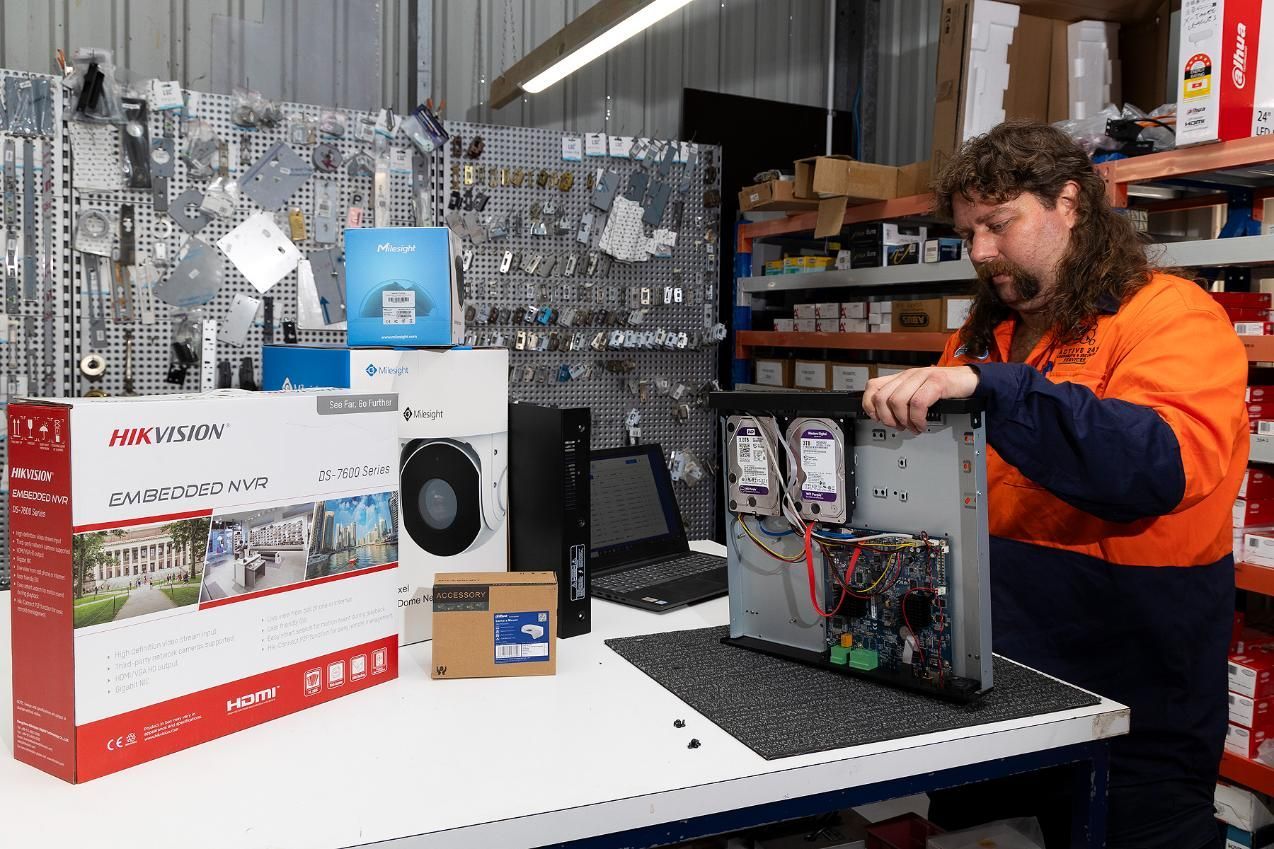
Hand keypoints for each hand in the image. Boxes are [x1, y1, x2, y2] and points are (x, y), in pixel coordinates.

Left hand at [862, 366, 979, 433]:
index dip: (870, 405)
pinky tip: (922, 424)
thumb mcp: (917, 392)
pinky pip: (918, 403)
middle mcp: (909, 375)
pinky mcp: (937, 382)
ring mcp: (922, 377)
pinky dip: (918, 419)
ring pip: (897, 401)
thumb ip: (901, 400)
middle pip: (882, 397)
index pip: (872, 386)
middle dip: (887, 418)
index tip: (878, 419)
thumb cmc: (944, 389)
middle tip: (899, 426)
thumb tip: (883, 417)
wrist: (969, 380)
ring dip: (903, 421)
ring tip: (913, 427)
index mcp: (901, 378)